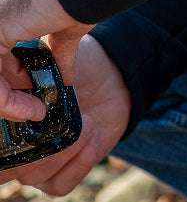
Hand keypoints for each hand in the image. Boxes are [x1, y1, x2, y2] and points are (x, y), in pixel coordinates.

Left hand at [0, 0, 93, 120]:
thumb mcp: (64, 22)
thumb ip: (55, 49)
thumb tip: (65, 79)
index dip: (7, 71)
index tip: (27, 88)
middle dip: (4, 86)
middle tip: (30, 105)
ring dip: (6, 100)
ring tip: (34, 110)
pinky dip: (6, 100)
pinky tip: (31, 107)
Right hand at [0, 35, 130, 195]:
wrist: (113, 77)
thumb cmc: (77, 66)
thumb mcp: (52, 64)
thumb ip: (25, 74)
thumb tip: (10, 72)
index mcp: (7, 123)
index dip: (5, 140)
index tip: (32, 114)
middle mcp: (14, 147)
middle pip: (5, 169)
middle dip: (30, 152)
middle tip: (56, 127)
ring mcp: (36, 162)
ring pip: (33, 177)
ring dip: (63, 151)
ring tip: (89, 122)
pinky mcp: (61, 173)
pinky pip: (59, 185)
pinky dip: (77, 164)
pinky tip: (92, 137)